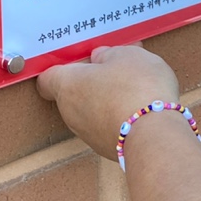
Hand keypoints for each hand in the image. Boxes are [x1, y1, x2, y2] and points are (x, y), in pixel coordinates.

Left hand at [37, 45, 179, 160]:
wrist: (153, 135)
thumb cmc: (135, 87)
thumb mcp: (126, 55)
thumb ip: (108, 54)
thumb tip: (99, 58)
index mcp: (68, 84)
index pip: (47, 78)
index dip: (62, 67)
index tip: (80, 60)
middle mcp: (69, 111)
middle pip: (73, 92)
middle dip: (92, 80)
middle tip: (117, 67)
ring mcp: (86, 133)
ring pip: (91, 110)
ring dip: (107, 99)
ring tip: (136, 87)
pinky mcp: (105, 146)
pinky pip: (107, 125)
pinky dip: (119, 116)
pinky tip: (141, 108)